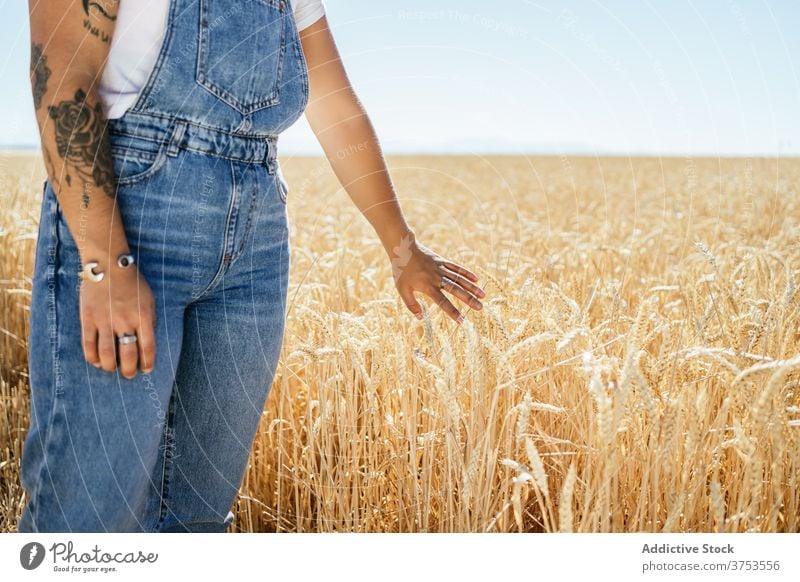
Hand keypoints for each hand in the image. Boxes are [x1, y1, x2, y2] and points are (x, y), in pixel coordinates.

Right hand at [79, 260, 156, 378]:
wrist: (108, 264)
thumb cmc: (132, 282)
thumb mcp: (149, 299)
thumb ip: (149, 320)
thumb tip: (146, 341)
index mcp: (143, 317)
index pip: (148, 347)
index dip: (147, 362)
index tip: (146, 370)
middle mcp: (125, 321)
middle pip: (128, 354)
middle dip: (129, 370)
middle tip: (129, 375)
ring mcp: (105, 320)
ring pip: (107, 353)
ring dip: (111, 366)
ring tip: (113, 369)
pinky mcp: (88, 318)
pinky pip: (89, 344)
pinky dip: (92, 357)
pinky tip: (96, 362)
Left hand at [389, 234, 484, 323]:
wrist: (402, 249)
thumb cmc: (401, 271)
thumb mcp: (402, 290)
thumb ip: (411, 305)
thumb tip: (421, 318)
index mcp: (428, 287)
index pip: (443, 302)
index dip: (452, 312)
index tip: (461, 321)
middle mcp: (437, 278)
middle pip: (456, 290)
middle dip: (469, 300)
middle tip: (480, 308)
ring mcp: (441, 268)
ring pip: (459, 279)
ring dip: (472, 287)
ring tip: (483, 295)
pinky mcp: (442, 261)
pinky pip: (456, 267)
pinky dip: (466, 273)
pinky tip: (476, 278)